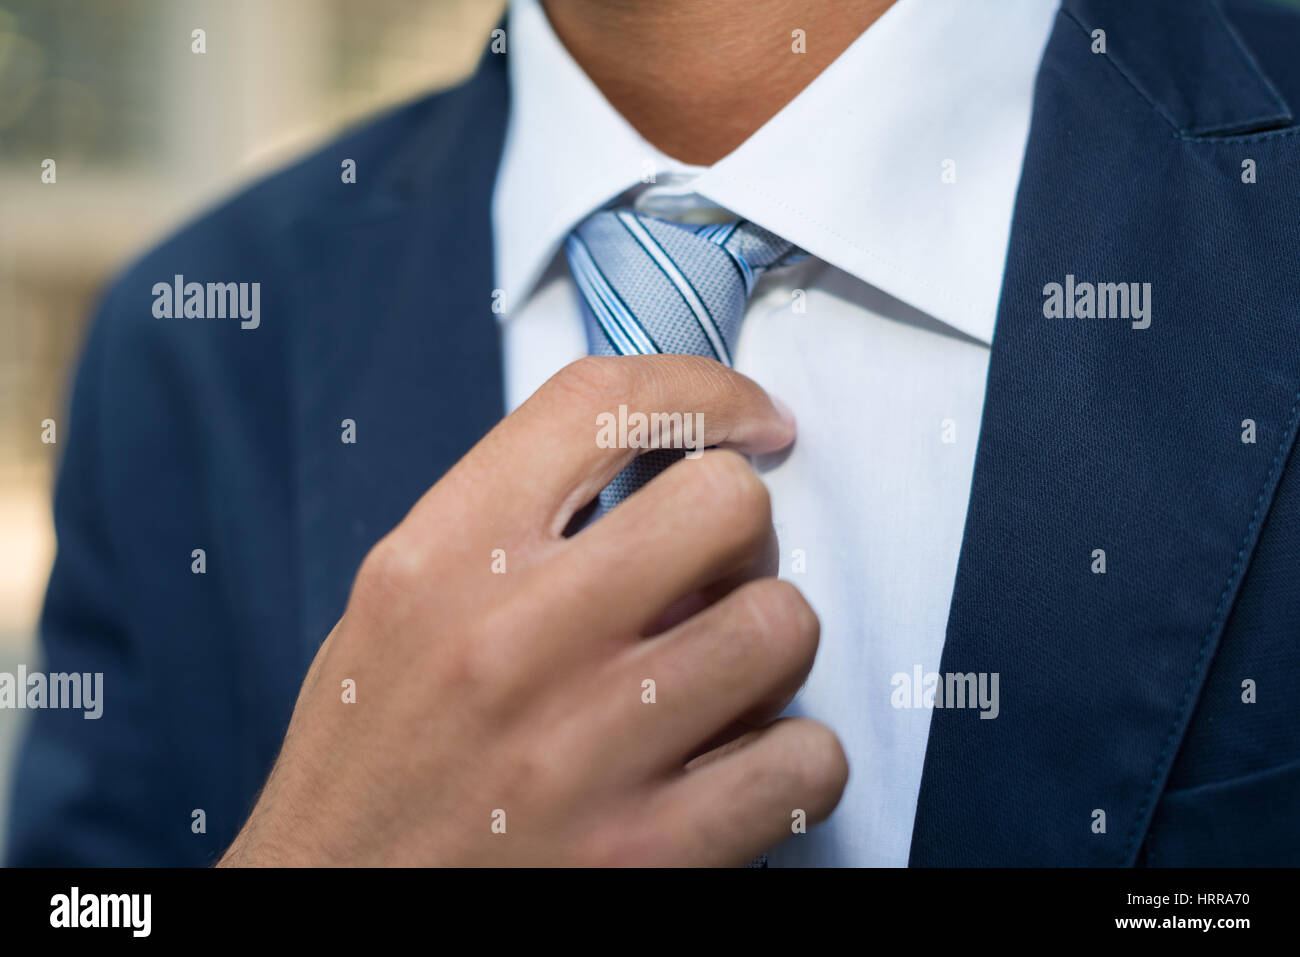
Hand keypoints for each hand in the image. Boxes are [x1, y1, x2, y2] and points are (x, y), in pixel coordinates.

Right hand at [218, 356, 847, 865]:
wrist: (328, 916)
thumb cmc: (367, 763)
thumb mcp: (394, 610)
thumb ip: (503, 527)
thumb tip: (652, 467)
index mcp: (438, 561)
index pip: (600, 404)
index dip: (705, 389)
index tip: (748, 418)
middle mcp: (511, 640)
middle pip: (724, 503)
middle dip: (742, 531)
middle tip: (717, 572)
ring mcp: (584, 749)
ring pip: (782, 626)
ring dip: (769, 647)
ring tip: (720, 678)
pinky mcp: (646, 852)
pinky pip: (805, 761)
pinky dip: (793, 761)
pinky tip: (739, 766)